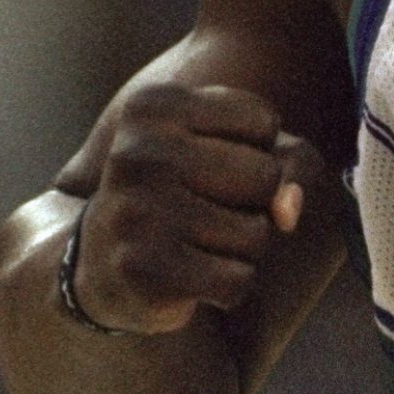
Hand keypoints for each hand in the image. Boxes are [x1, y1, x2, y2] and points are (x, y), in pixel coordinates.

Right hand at [71, 84, 324, 334]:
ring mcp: (136, 212)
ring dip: (241, 250)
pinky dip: (228, 288)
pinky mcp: (143, 270)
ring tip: (192, 245)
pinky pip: (238, 281)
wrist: (104, 265)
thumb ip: (288, 162)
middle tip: (202, 211)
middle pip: (264, 176)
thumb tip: (289, 212)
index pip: (263, 120)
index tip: (207, 165)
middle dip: (253, 204)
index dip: (255, 151)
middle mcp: (138, 152)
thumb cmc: (186, 195)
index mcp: (153, 105)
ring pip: (257, 234)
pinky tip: (189, 280)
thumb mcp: (235, 153)